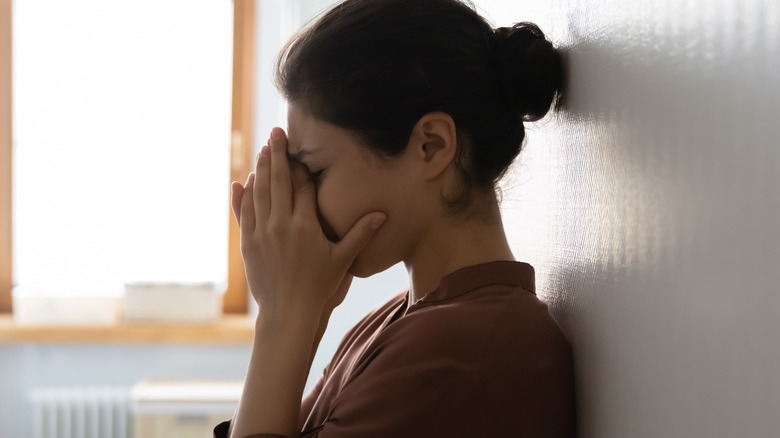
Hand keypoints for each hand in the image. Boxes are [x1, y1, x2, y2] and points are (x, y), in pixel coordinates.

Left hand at [229, 128, 385, 319]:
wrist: (287, 312)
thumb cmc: (318, 287)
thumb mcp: (342, 260)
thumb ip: (360, 234)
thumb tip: (381, 215)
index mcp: (305, 225)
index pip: (303, 186)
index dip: (303, 166)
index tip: (302, 148)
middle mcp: (281, 224)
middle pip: (278, 181)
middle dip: (278, 154)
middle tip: (277, 133)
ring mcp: (261, 233)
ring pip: (259, 192)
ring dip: (261, 168)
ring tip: (264, 149)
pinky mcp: (248, 243)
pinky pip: (245, 212)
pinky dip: (245, 194)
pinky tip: (245, 180)